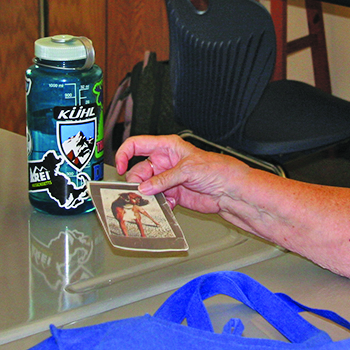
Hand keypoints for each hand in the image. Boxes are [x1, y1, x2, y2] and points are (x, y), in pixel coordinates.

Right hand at [115, 134, 249, 213]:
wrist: (230, 191)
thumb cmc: (217, 170)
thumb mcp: (188, 169)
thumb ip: (164, 179)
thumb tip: (144, 188)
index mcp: (167, 146)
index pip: (137, 145)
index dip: (124, 154)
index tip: (119, 167)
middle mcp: (165, 162)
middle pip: (138, 171)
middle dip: (137, 183)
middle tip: (140, 193)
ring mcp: (167, 179)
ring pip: (146, 188)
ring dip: (148, 196)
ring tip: (157, 201)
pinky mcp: (172, 194)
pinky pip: (157, 200)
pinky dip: (159, 204)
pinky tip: (170, 204)